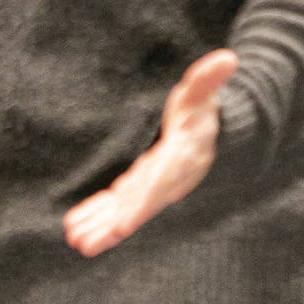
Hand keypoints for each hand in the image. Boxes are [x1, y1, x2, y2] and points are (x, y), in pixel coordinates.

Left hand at [62, 50, 239, 258]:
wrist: (211, 132)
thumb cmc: (201, 110)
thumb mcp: (202, 93)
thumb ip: (208, 78)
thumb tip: (228, 58)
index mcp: (181, 158)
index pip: (160, 184)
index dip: (142, 204)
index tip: (123, 226)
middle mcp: (167, 180)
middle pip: (138, 207)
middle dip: (113, 227)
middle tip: (86, 245)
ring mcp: (151, 187)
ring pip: (125, 211)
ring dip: (100, 227)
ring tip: (76, 242)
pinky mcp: (139, 186)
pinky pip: (117, 204)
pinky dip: (98, 214)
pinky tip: (75, 225)